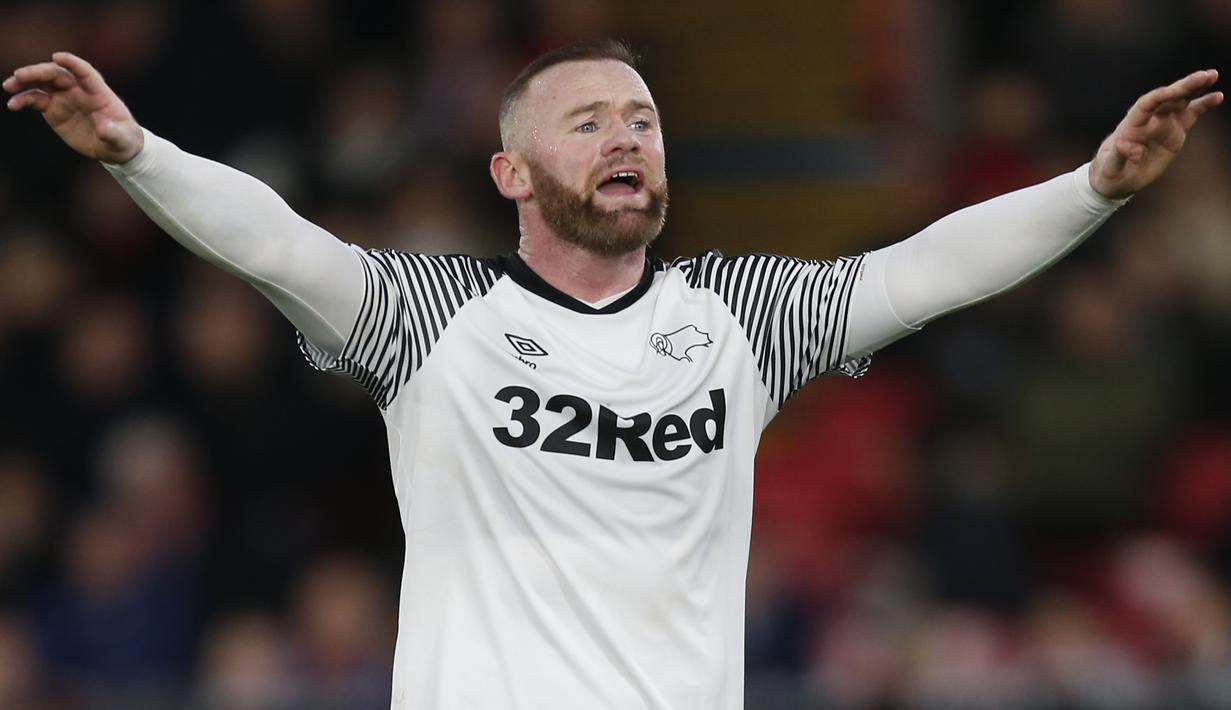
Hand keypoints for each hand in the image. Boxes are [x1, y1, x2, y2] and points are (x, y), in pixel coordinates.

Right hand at [4, 52, 143, 163]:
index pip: (85, 72)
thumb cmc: (123, 138)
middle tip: (20, 75)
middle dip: (38, 72)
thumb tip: (103, 129)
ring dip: (24, 81)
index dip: (72, 63)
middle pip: (56, 74)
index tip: (57, 56)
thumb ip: (113, 133)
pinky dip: (23, 100)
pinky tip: (13, 104)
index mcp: (98, 92)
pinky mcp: (53, 109)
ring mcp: (64, 98)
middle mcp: (78, 90)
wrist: (114, 147)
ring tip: (9, 86)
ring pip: (41, 83)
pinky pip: (35, 99)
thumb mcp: (122, 139)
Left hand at [1089, 69, 1222, 199]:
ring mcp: (1163, 124)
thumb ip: (1117, 157)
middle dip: (1183, 86)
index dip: (1159, 97)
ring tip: (1212, 75)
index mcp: (1131, 126)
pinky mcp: (1175, 131)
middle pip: (1167, 97)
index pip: (1145, 105)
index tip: (1172, 91)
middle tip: (1204, 75)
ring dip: (1195, 87)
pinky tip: (1217, 96)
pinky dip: (1203, 104)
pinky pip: (1191, 114)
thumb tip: (1127, 146)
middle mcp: (1148, 120)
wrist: (1117, 178)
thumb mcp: (1109, 168)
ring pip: (1180, 101)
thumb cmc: (1109, 172)